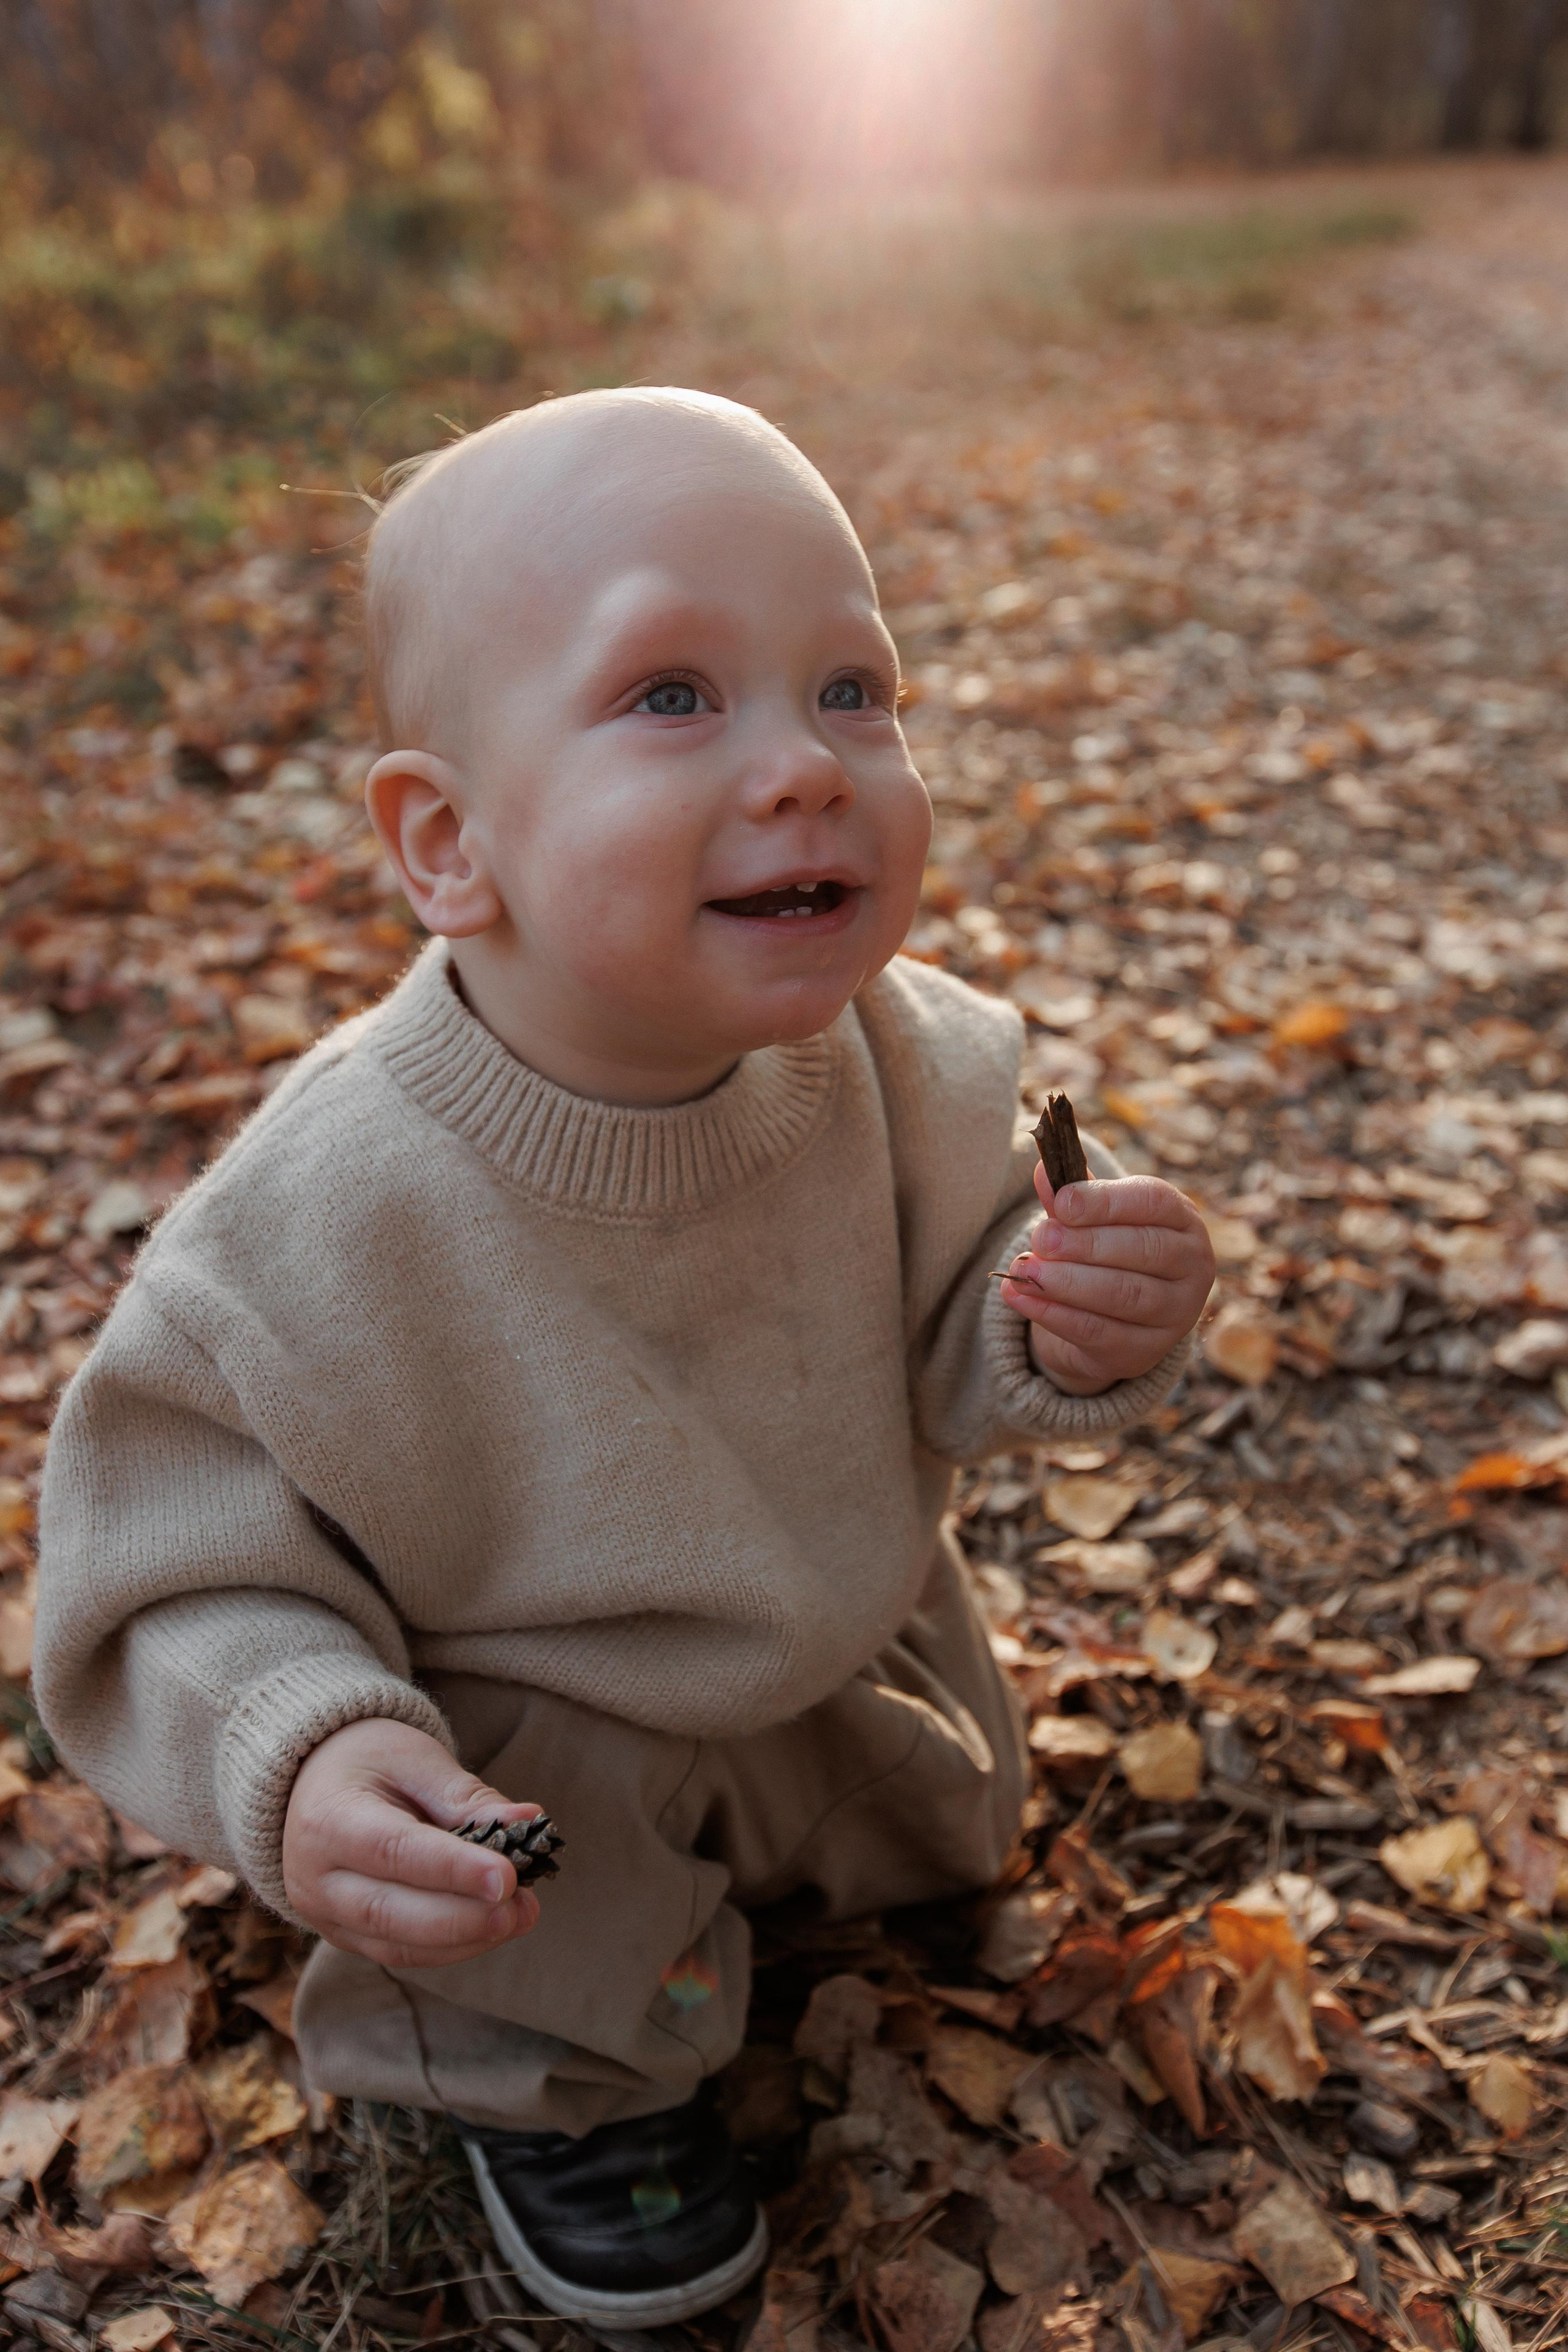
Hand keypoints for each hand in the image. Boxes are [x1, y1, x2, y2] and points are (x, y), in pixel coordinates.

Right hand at [283, 1718, 542, 1967]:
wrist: (315, 1783)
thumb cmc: (370, 1763)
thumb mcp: (415, 1760)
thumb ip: (466, 1796)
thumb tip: (527, 1820)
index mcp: (327, 1819)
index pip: (393, 1852)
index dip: (452, 1869)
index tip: (508, 1877)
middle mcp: (314, 1878)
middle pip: (390, 1912)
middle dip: (463, 1918)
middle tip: (521, 1908)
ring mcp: (325, 1915)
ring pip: (397, 1945)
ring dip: (466, 1939)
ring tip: (520, 1916)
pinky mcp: (345, 1937)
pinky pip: (400, 1954)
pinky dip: (451, 1948)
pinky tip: (492, 1927)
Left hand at [999, 1166, 1214, 1397]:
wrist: (1115, 1320)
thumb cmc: (1108, 1252)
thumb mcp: (1094, 1220)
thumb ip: (1073, 1197)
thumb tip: (1043, 1169)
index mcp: (1183, 1220)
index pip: (1154, 1202)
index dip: (1106, 1201)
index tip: (1062, 1203)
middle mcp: (1193, 1266)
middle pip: (1142, 1249)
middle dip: (1085, 1243)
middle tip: (1041, 1238)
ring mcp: (1176, 1314)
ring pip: (1123, 1295)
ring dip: (1067, 1282)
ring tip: (1026, 1270)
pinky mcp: (1146, 1352)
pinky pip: (1098, 1332)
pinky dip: (1054, 1315)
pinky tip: (1021, 1298)